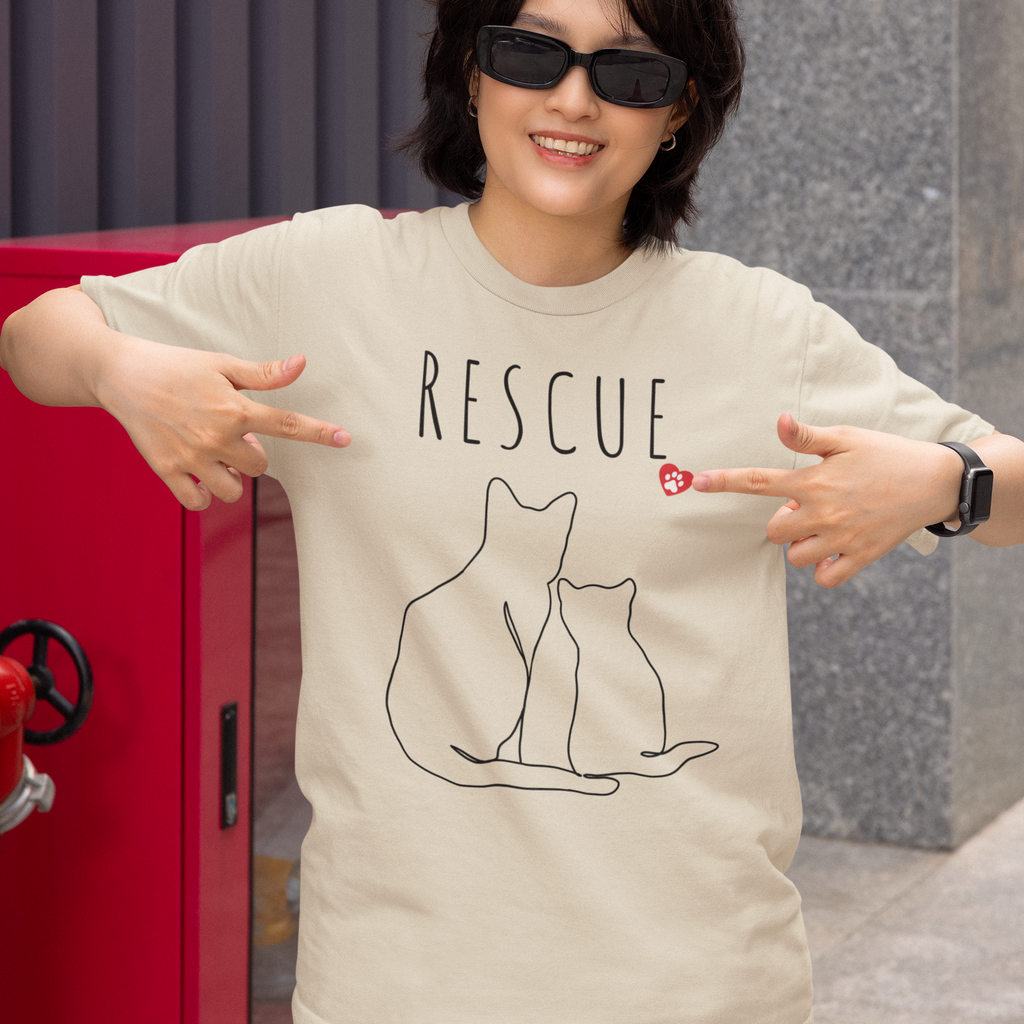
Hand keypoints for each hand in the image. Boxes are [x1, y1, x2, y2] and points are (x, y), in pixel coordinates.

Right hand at [98, 338, 348, 509]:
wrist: (121, 374)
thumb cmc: (177, 367)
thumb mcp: (223, 365)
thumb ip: (264, 374)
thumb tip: (301, 364)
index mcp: (234, 408)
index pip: (288, 425)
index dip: (319, 433)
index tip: (345, 439)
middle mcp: (216, 436)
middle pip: (260, 466)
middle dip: (253, 454)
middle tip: (231, 434)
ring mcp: (191, 457)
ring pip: (234, 490)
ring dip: (231, 477)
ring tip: (213, 453)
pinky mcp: (167, 471)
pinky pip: (200, 501)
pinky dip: (204, 493)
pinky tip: (198, 472)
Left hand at [693, 413, 961, 587]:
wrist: (936, 481)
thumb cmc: (887, 454)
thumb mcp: (846, 437)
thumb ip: (807, 437)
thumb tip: (778, 422)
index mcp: (814, 481)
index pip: (757, 481)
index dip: (724, 481)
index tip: (695, 482)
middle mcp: (823, 513)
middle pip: (774, 529)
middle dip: (784, 519)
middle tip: (810, 504)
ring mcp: (841, 539)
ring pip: (796, 556)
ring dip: (802, 543)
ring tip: (826, 524)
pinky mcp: (861, 557)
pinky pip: (825, 577)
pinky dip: (823, 568)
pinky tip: (834, 549)